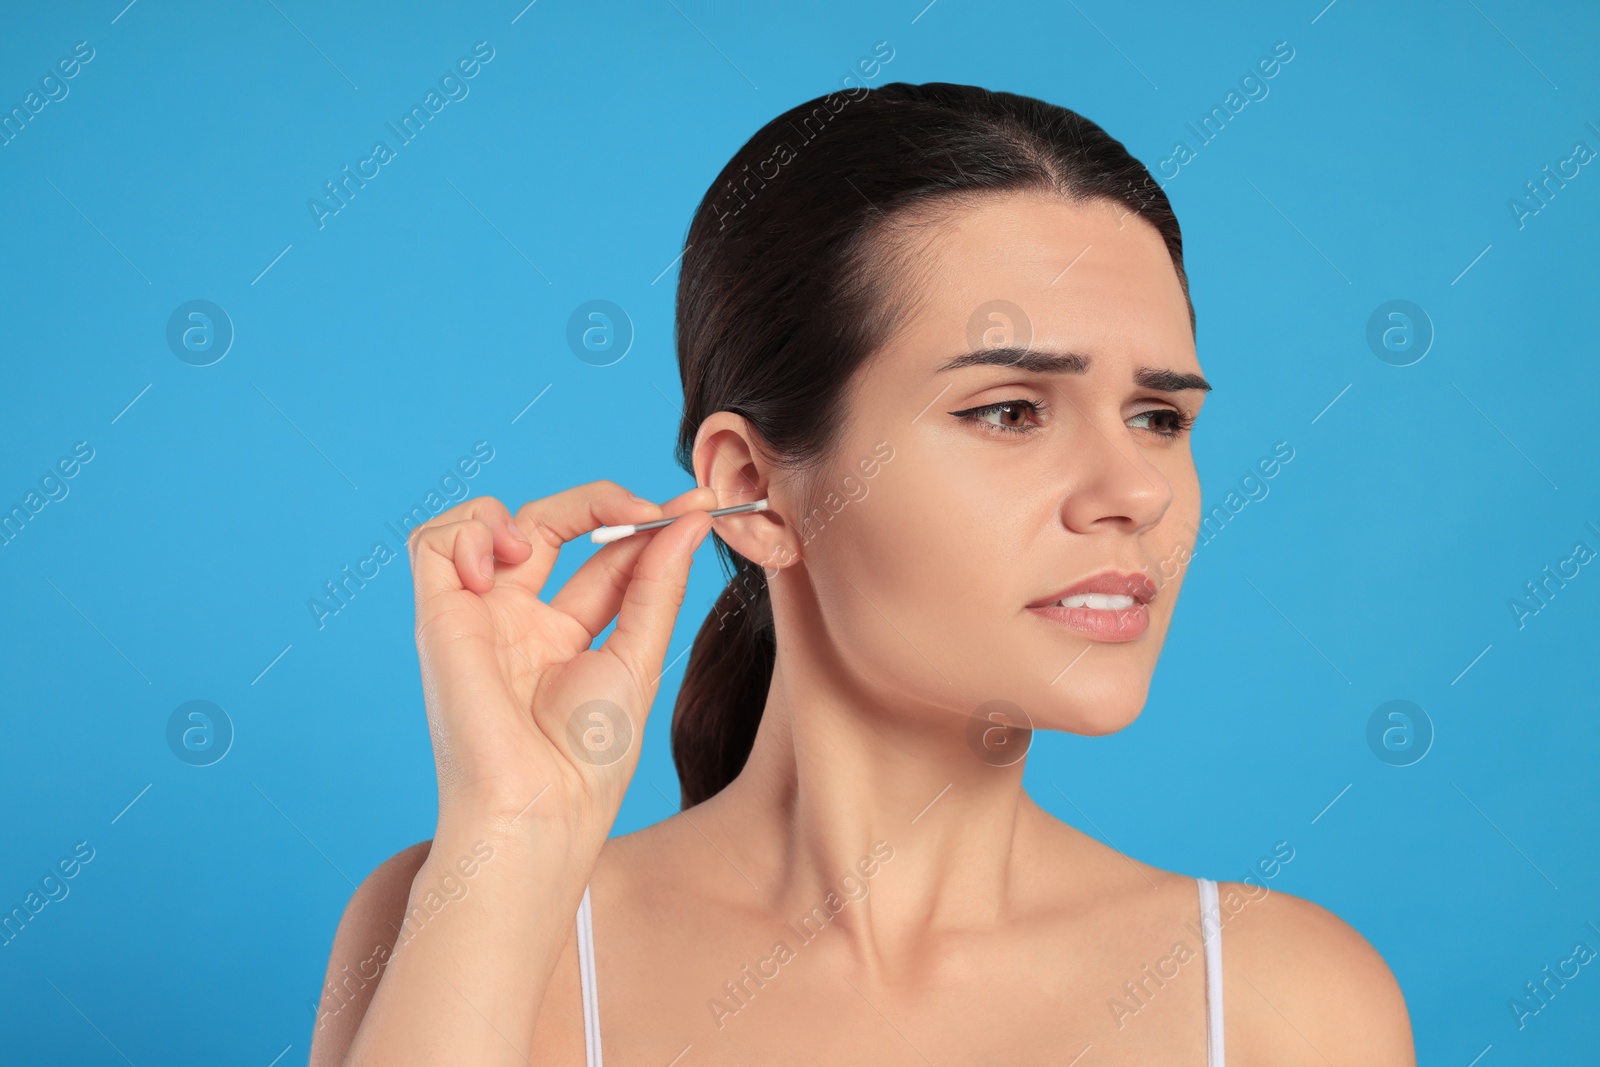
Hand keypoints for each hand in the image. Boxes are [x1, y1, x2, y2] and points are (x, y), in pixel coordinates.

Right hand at [405, 480, 719, 838]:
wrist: (539, 807)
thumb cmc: (589, 759)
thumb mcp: (638, 657)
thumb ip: (657, 584)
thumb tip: (689, 521)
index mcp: (567, 638)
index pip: (607, 558)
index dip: (647, 526)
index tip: (698, 507)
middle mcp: (520, 622)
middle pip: (555, 526)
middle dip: (602, 503)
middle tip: (649, 507)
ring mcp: (481, 618)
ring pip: (490, 524)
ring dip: (529, 513)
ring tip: (550, 548)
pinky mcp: (440, 618)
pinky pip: (433, 544)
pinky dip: (468, 531)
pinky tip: (506, 560)